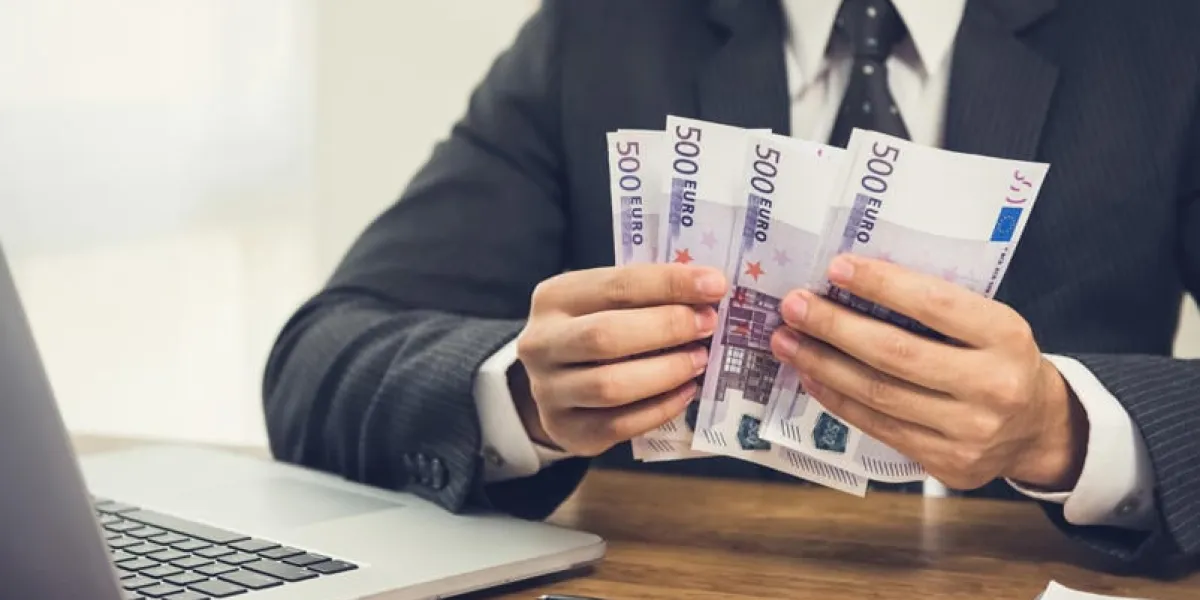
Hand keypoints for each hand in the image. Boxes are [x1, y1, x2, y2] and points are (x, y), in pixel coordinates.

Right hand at [513, 264, 726, 455]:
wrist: (554, 380)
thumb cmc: (593, 328)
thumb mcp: (606, 301)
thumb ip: (645, 295)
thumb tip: (709, 289)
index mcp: (554, 298)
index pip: (615, 286)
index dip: (669, 284)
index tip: (714, 285)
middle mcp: (541, 344)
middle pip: (605, 336)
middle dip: (667, 328)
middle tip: (707, 325)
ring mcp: (549, 391)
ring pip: (611, 386)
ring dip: (666, 371)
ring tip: (699, 360)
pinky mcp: (566, 430)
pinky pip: (620, 424)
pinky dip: (661, 408)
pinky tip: (686, 392)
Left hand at [770, 254, 1088, 491]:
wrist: (1039, 429)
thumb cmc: (999, 359)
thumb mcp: (989, 323)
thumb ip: (936, 307)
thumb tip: (853, 282)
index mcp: (1007, 337)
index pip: (935, 304)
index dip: (882, 284)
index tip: (835, 268)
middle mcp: (993, 387)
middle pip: (895, 354)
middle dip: (834, 327)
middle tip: (793, 306)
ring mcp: (970, 432)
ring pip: (878, 395)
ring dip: (822, 364)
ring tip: (787, 341)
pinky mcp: (947, 463)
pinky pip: (878, 426)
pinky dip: (838, 399)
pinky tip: (812, 376)